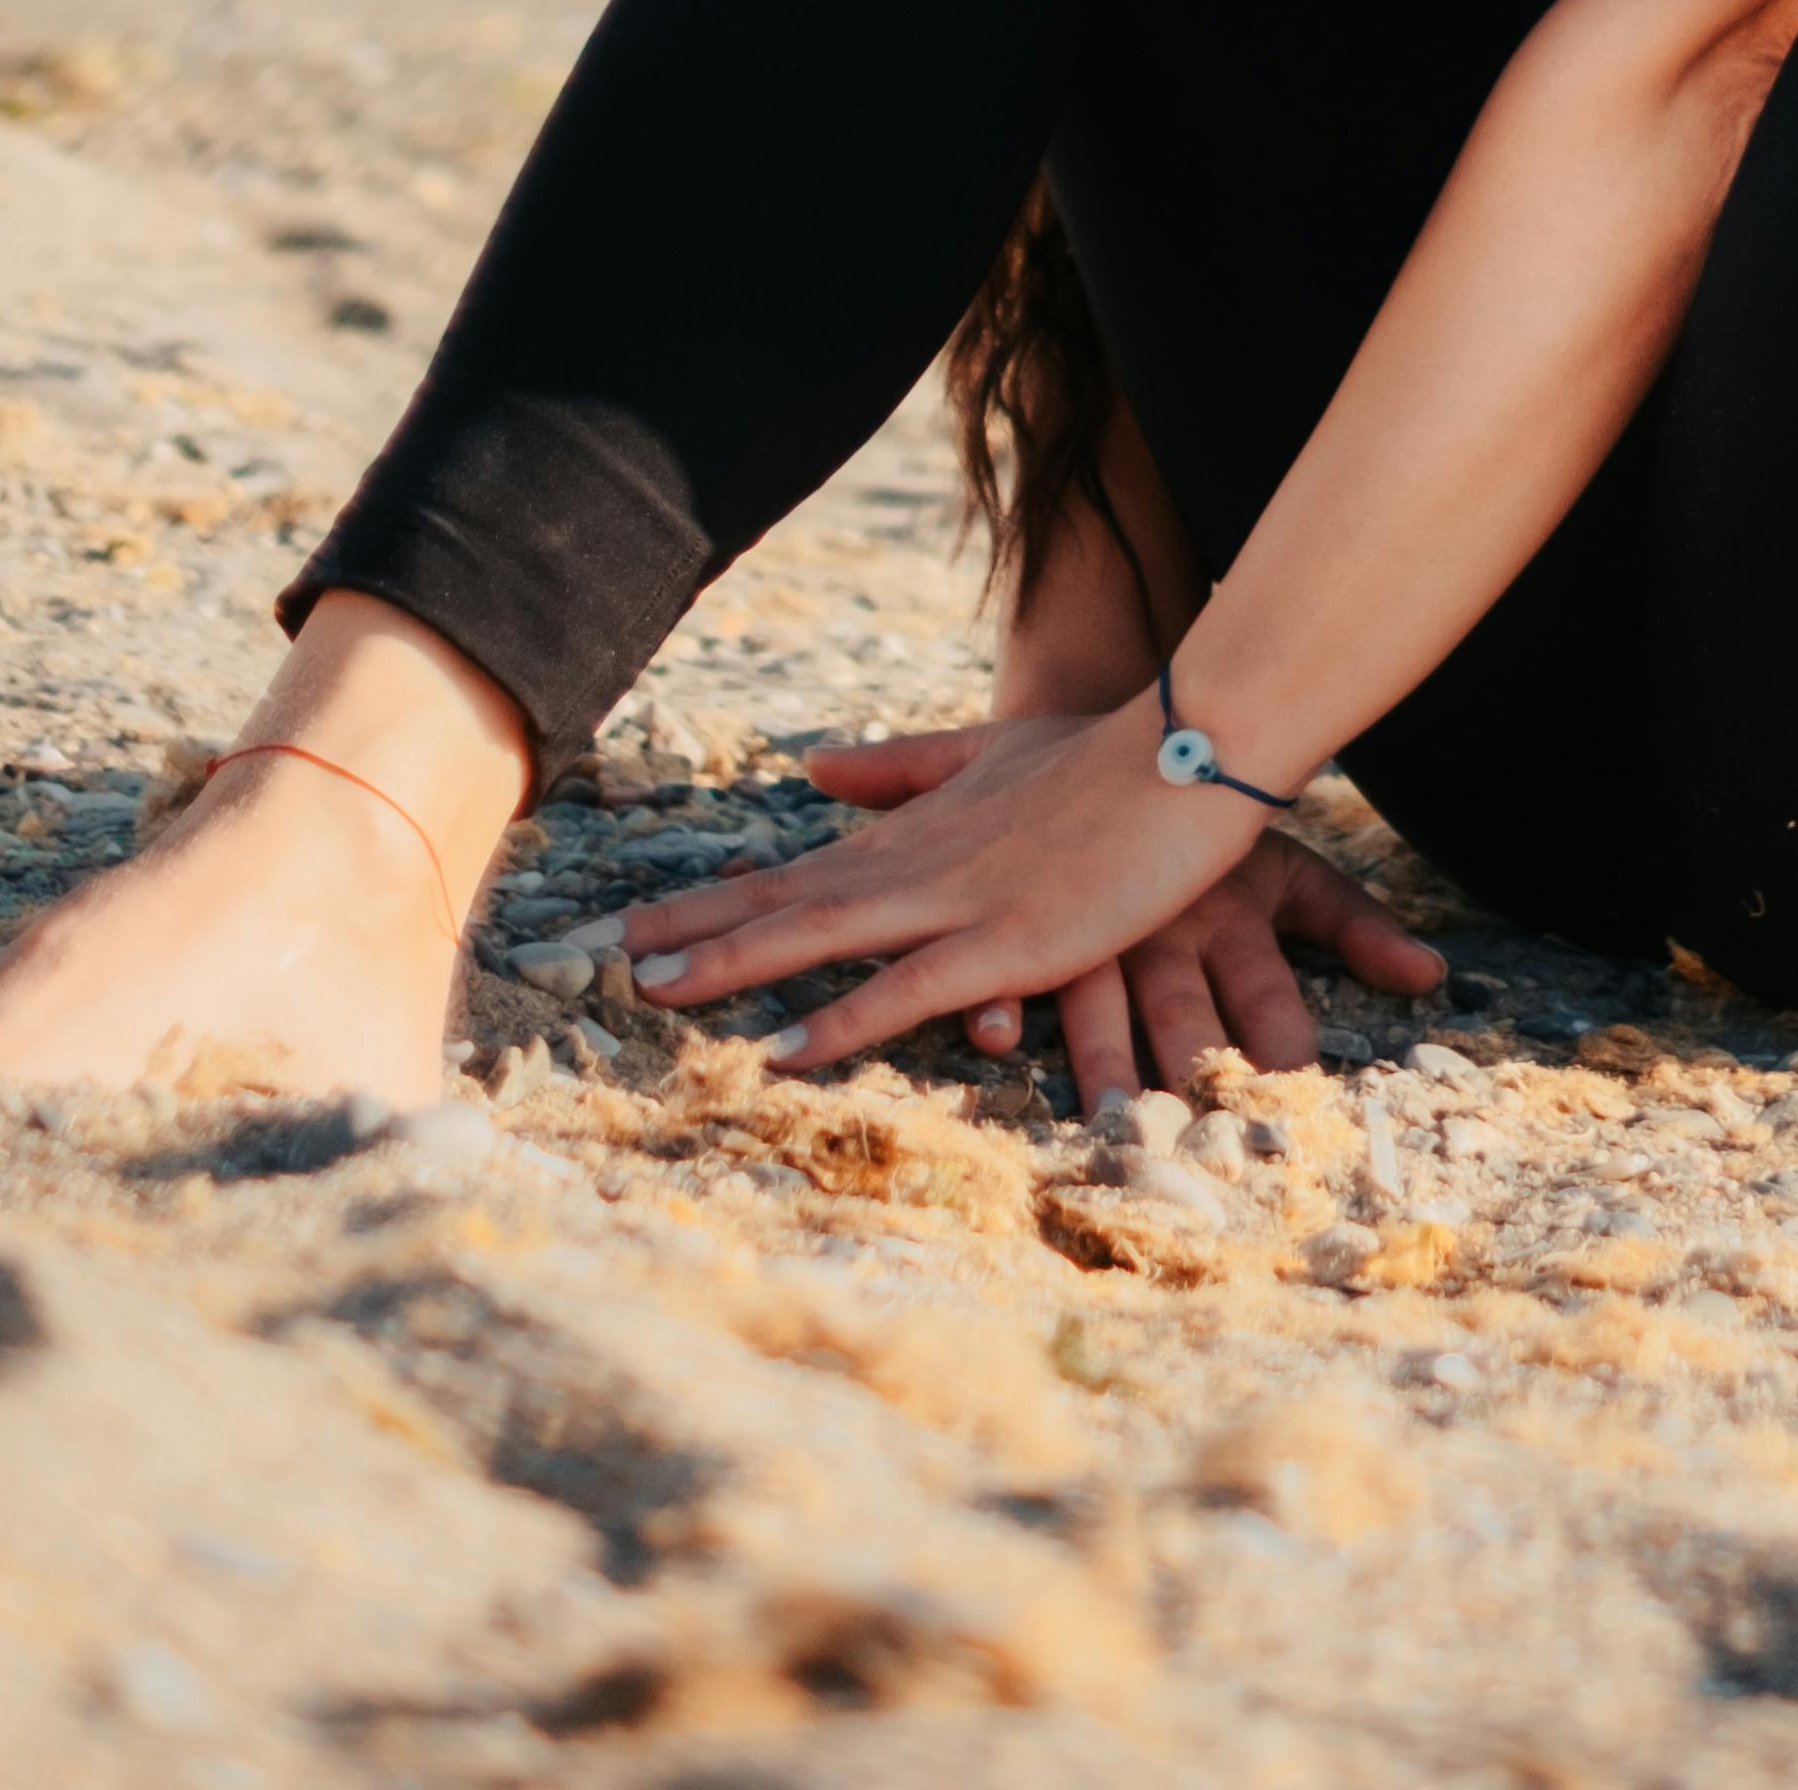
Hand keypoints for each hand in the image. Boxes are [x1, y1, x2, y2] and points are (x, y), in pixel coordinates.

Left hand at [624, 707, 1441, 1089]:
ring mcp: (961, 904)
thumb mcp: (993, 750)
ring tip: (655, 990)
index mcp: (916, 832)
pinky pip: (911, 991)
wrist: (1189, 749)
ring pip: (827, 937)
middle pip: (788, 902)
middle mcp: (920, 866)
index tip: (638, 921)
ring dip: (737, 963)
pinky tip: (785, 1048)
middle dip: (695, 932)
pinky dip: (843, 1020)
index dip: (715, 900)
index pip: (797, 871)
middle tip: (608, 956)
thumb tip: (815, 764)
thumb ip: (905, 766)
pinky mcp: (1012, 944)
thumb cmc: (1103, 755)